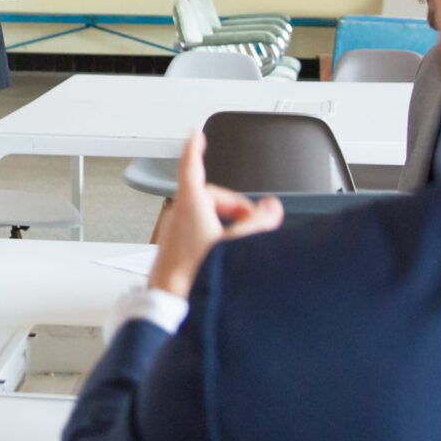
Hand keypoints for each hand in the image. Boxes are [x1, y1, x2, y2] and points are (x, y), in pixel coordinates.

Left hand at [150, 130, 282, 299]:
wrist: (169, 305)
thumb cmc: (193, 274)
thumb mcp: (235, 243)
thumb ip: (258, 223)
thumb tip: (272, 208)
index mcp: (190, 205)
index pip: (191, 166)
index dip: (195, 148)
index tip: (197, 135)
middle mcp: (178, 216)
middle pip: (208, 196)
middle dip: (233, 205)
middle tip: (251, 222)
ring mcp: (175, 234)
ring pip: (204, 217)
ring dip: (225, 223)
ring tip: (240, 242)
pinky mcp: (176, 252)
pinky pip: (197, 234)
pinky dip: (214, 237)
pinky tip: (226, 255)